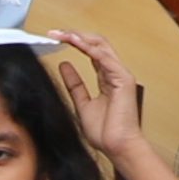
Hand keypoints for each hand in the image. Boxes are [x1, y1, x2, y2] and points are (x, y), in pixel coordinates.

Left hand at [51, 29, 145, 164]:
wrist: (117, 147)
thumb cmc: (106, 132)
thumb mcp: (82, 103)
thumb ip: (75, 84)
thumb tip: (65, 65)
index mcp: (107, 78)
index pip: (91, 51)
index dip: (74, 42)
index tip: (55, 39)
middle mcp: (115, 72)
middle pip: (97, 44)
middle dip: (76, 35)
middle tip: (55, 32)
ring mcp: (120, 74)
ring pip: (101, 46)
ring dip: (80, 37)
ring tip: (63, 33)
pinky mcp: (123, 79)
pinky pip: (105, 58)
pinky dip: (90, 48)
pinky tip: (76, 42)